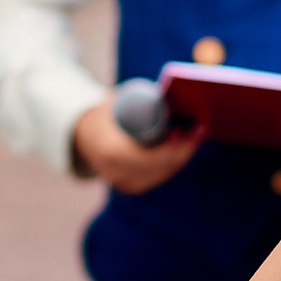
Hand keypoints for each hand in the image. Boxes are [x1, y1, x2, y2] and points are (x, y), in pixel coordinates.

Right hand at [73, 94, 202, 193]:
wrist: (81, 135)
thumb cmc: (102, 114)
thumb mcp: (114, 102)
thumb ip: (138, 101)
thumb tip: (169, 94)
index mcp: (110, 153)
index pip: (148, 157)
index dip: (170, 148)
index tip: (182, 130)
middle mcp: (117, 173)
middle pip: (161, 166)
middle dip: (184, 148)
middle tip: (200, 128)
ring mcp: (124, 183)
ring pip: (164, 171)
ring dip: (184, 153)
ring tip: (197, 132)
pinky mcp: (132, 186)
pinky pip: (160, 174)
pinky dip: (175, 160)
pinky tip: (187, 144)